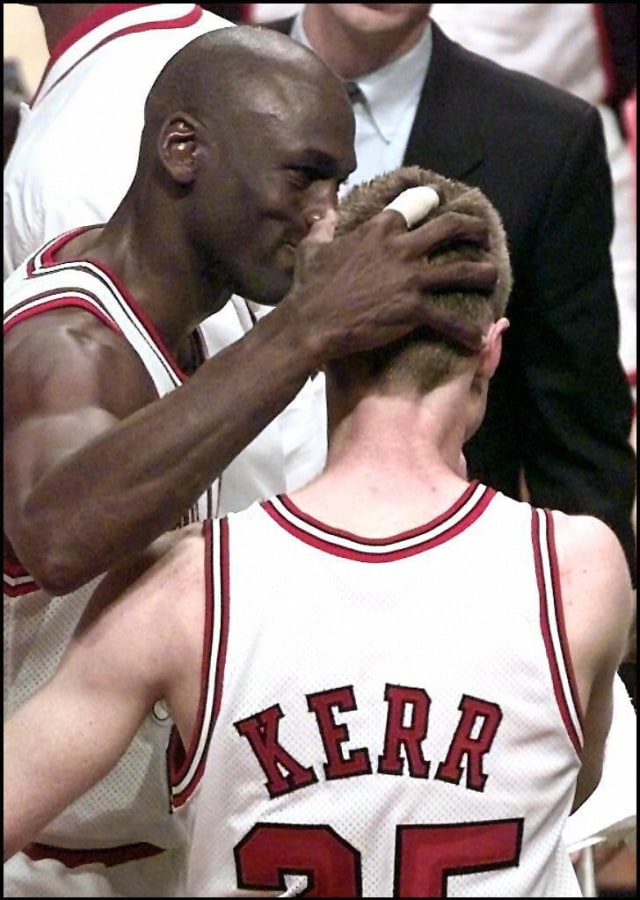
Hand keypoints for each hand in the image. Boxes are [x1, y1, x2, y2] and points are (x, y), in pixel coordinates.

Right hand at [287, 208, 496, 362]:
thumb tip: (325, 209)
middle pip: (451, 228)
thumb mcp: (312, 247)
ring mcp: (410, 278)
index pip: (415, 203)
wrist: (310, 323)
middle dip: (474, 229)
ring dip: (483, 274)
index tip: (441, 202)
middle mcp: (401, 247)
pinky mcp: (414, 309)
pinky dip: (467, 330)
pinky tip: (478, 339)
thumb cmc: (308, 287)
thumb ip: (323, 225)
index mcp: (379, 229)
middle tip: (483, 235)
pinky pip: (449, 319)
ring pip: (463, 270)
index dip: (431, 200)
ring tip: (492, 277)